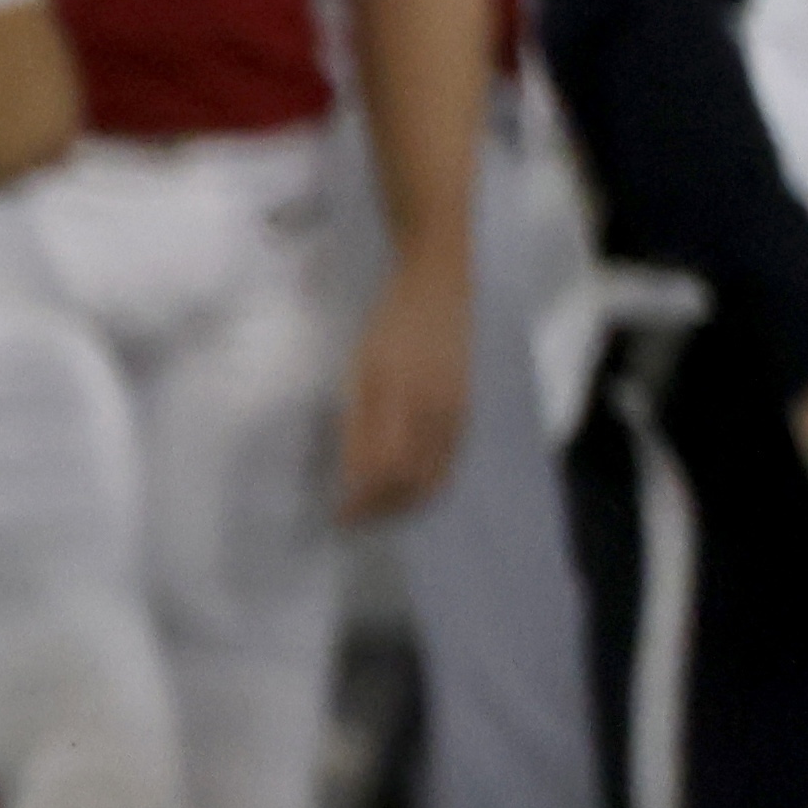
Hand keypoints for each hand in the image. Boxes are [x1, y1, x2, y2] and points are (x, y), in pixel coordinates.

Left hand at [336, 253, 471, 526]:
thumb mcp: (362, 369)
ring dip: (406, 501)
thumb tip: (354, 473)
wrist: (440, 287)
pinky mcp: (467, 410)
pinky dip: (429, 481)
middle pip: (413, 481)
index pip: (383, 471)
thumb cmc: (391, 325)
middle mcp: (437, 415)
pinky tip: (409, 487)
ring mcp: (457, 413)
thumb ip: (360, 422)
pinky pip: (450, 459)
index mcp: (406, 403)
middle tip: (355, 520)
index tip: (340, 516)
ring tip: (378, 512)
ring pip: (436, 475)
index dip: (363, 500)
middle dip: (384, 509)